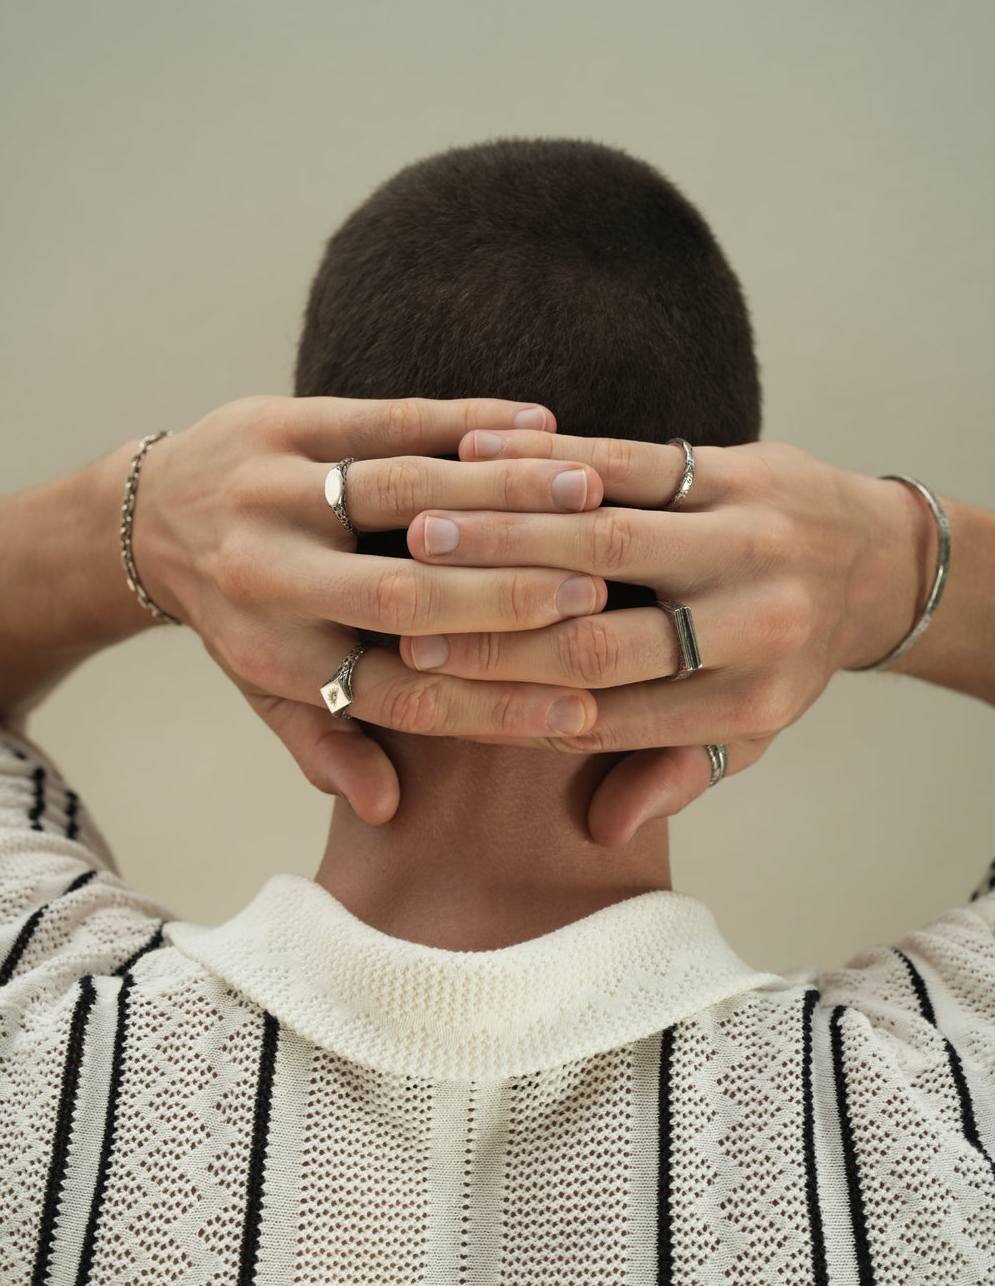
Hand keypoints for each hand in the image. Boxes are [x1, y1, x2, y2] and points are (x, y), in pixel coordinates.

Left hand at [132, 396, 607, 822]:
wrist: (144, 514)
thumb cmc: (234, 615)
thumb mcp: (267, 688)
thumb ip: (325, 743)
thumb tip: (387, 811)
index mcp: (274, 655)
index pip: (401, 694)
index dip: (495, 705)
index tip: (582, 709)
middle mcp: (269, 577)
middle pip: (406, 595)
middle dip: (512, 598)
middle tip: (601, 596)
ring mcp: (270, 492)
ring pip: (403, 493)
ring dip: (505, 493)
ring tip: (591, 494)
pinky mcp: (281, 422)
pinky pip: (388, 418)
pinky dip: (468, 421)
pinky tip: (539, 423)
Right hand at [399, 435, 930, 842]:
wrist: (880, 560)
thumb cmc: (790, 657)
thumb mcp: (747, 731)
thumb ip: (674, 770)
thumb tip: (602, 831)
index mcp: (747, 699)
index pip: (608, 713)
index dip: (514, 706)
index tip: (435, 692)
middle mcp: (755, 622)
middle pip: (602, 633)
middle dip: (493, 630)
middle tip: (405, 619)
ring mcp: (751, 538)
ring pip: (609, 536)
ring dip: (506, 534)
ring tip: (422, 531)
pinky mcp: (744, 470)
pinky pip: (634, 461)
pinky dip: (552, 460)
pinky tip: (482, 454)